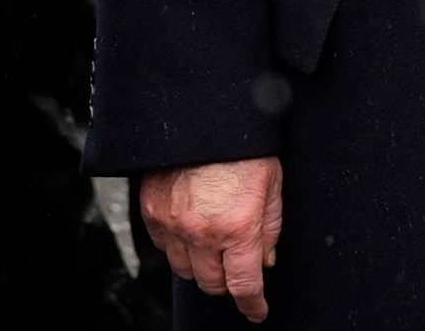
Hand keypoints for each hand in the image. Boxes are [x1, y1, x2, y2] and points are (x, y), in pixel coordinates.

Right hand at [141, 157, 282, 321]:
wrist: (203, 114)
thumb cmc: (242, 144)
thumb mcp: (272, 183)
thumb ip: (270, 227)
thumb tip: (265, 260)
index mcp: (238, 226)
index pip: (244, 285)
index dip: (253, 304)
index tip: (256, 310)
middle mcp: (202, 231)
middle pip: (212, 284)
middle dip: (228, 281)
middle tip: (236, 267)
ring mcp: (173, 223)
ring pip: (185, 270)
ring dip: (202, 266)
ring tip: (214, 246)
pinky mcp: (152, 211)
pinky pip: (163, 247)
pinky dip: (178, 247)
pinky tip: (192, 230)